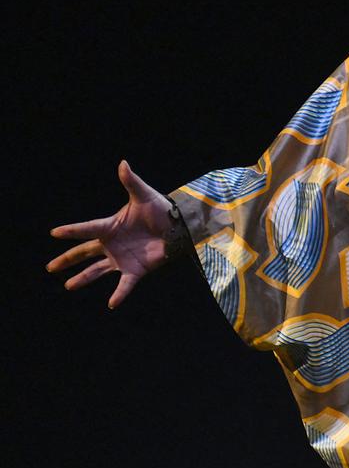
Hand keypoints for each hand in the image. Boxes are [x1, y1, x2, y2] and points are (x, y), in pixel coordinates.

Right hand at [47, 161, 172, 307]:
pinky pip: (125, 284)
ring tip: (68, 285)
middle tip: (50, 267)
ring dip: (83, 278)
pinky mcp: (136, 270)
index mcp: (110, 226)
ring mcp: (122, 258)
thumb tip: (123, 163)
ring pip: (97, 270)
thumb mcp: (145, 195)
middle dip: (67, 260)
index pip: (86, 229)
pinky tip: (111, 304)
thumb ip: (131, 182)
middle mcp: (112, 244)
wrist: (179, 227)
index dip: (71, 230)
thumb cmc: (160, 209)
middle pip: (84, 253)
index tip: (54, 232)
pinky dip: (119, 294)